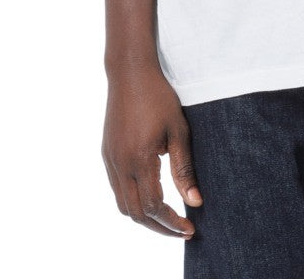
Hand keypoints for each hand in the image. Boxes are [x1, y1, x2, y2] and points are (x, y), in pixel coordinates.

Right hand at [102, 65, 203, 236]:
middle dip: (159, 227)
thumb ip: (184, 169)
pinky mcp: (107, 154)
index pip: (153, 206)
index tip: (190, 228)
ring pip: (123, 205)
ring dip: (144, 217)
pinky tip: (150, 196)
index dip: (172, 222)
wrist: (130, 72)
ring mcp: (110, 160)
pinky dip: (132, 201)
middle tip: (182, 230)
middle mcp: (120, 164)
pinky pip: (117, 189)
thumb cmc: (159, 97)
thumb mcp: (178, 131)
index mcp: (139, 159)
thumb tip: (195, 202)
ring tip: (168, 218)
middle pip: (135, 213)